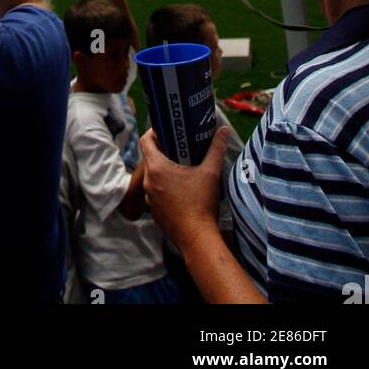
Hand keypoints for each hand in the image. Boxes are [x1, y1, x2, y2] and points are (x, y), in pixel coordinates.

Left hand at [139, 126, 228, 249]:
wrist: (197, 239)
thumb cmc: (202, 203)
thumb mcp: (211, 172)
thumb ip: (216, 148)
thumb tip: (224, 130)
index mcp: (156, 168)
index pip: (144, 141)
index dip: (153, 132)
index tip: (165, 131)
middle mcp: (148, 182)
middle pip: (150, 159)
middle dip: (163, 152)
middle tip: (180, 149)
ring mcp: (150, 199)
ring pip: (153, 178)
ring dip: (164, 173)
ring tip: (182, 170)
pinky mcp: (155, 213)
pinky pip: (157, 195)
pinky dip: (165, 190)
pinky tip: (182, 192)